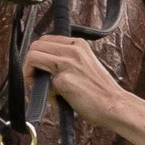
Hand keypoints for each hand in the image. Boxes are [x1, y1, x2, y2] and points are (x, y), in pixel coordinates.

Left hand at [28, 34, 144, 144]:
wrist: (115, 105)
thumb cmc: (101, 91)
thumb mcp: (86, 64)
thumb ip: (67, 60)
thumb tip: (44, 66)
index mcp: (78, 45)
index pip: (45, 40)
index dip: (38, 55)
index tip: (40, 68)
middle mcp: (73, 50)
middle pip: (36, 45)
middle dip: (30, 63)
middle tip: (36, 79)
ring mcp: (67, 64)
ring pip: (32, 56)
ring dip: (30, 72)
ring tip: (41, 87)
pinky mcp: (63, 80)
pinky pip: (40, 81)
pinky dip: (43, 91)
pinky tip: (55, 98)